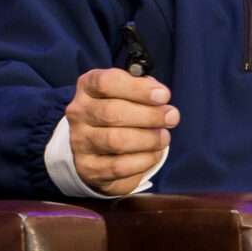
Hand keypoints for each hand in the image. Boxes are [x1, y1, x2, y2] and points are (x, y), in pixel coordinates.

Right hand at [67, 68, 179, 195]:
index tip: (163, 95)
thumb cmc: (120, 115)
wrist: (97, 149)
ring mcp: (80, 141)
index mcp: (87, 88)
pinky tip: (153, 154)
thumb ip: (143, 89)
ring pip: (116, 141)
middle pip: (112, 112)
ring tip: (164, 138)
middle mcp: (79, 113)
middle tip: (172, 117)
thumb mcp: (127, 94)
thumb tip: (159, 95)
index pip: (105, 82)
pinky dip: (144, 160)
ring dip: (148, 139)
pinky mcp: (88, 167)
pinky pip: (119, 166)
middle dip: (150, 116)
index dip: (137, 88)